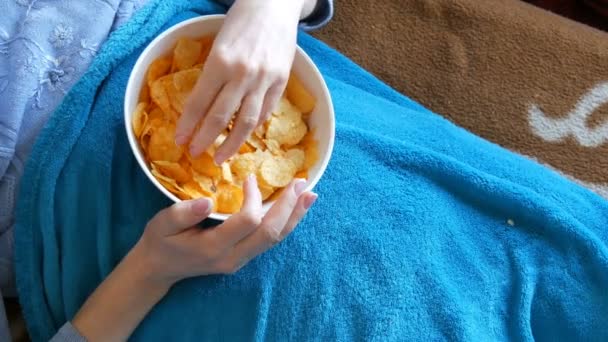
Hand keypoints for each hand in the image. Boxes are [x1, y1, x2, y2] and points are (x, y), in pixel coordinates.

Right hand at [72, 176, 316, 340]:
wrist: (160, 269)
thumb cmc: (161, 242)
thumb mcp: (161, 225)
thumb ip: (182, 213)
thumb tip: (207, 200)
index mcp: (214, 248)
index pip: (247, 222)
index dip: (254, 198)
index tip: (249, 177)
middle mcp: (233, 257)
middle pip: (271, 233)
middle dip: (288, 207)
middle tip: (300, 183)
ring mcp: (242, 260)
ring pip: (276, 239)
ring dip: (294, 216)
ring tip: (310, 195)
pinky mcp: (245, 256)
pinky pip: (271, 240)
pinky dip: (287, 222)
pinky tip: (297, 208)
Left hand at [176, 0, 309, 163]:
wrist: (274, 5)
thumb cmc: (240, 22)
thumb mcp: (218, 45)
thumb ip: (213, 75)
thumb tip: (204, 107)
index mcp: (220, 62)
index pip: (199, 103)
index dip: (188, 125)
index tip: (180, 141)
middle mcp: (242, 74)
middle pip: (220, 118)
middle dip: (205, 140)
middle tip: (195, 154)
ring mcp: (264, 80)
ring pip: (246, 122)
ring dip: (232, 144)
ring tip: (221, 157)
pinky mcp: (281, 81)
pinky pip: (266, 111)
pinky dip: (253, 126)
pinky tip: (244, 135)